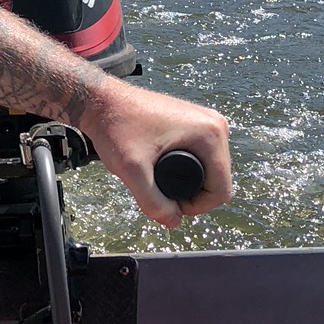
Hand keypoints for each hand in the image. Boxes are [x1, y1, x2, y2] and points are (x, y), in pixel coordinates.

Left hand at [80, 80, 232, 229]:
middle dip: (192, 196)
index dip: (196, 207)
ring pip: (209, 170)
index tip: (168, 204)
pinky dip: (186, 168)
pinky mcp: (195, 122)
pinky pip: (202, 157)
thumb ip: (153, 202)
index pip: (221, 190)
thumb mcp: (132, 170)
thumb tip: (174, 222)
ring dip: (189, 183)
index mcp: (210, 134)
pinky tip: (163, 169)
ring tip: (158, 180)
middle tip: (158, 193)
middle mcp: (215, 125)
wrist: (102, 100)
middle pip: (218, 181)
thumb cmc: (116, 126)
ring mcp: (206, 122)